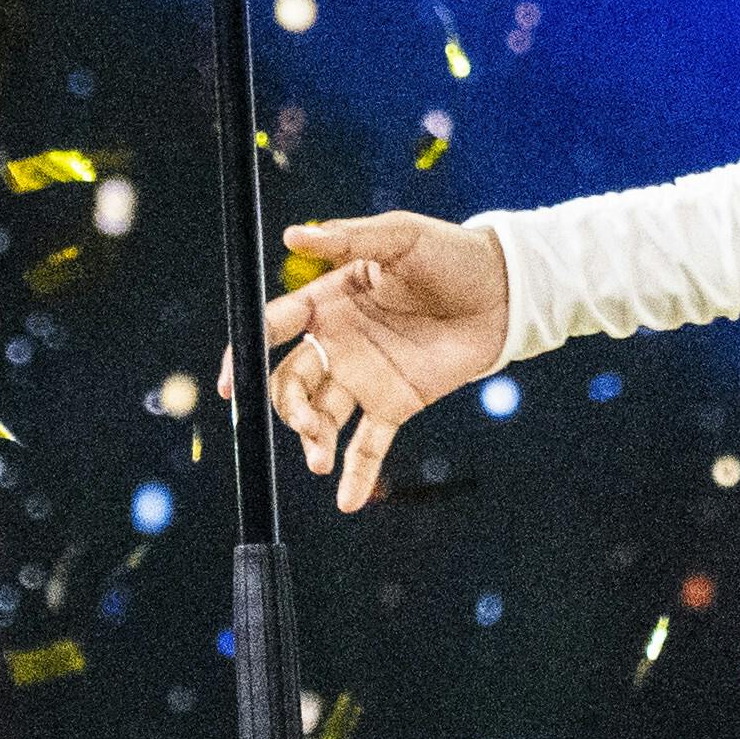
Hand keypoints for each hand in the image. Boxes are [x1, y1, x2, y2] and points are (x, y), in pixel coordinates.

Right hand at [256, 213, 511, 513]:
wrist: (506, 292)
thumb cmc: (451, 254)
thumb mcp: (399, 236)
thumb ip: (346, 239)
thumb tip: (290, 236)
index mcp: (328, 302)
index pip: (272, 330)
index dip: (245, 356)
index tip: (232, 385)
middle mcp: (338, 344)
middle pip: (291, 384)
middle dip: (289, 410)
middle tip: (308, 426)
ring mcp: (365, 378)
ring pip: (322, 418)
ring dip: (313, 443)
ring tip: (321, 463)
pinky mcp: (397, 404)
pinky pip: (369, 446)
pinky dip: (357, 475)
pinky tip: (347, 502)